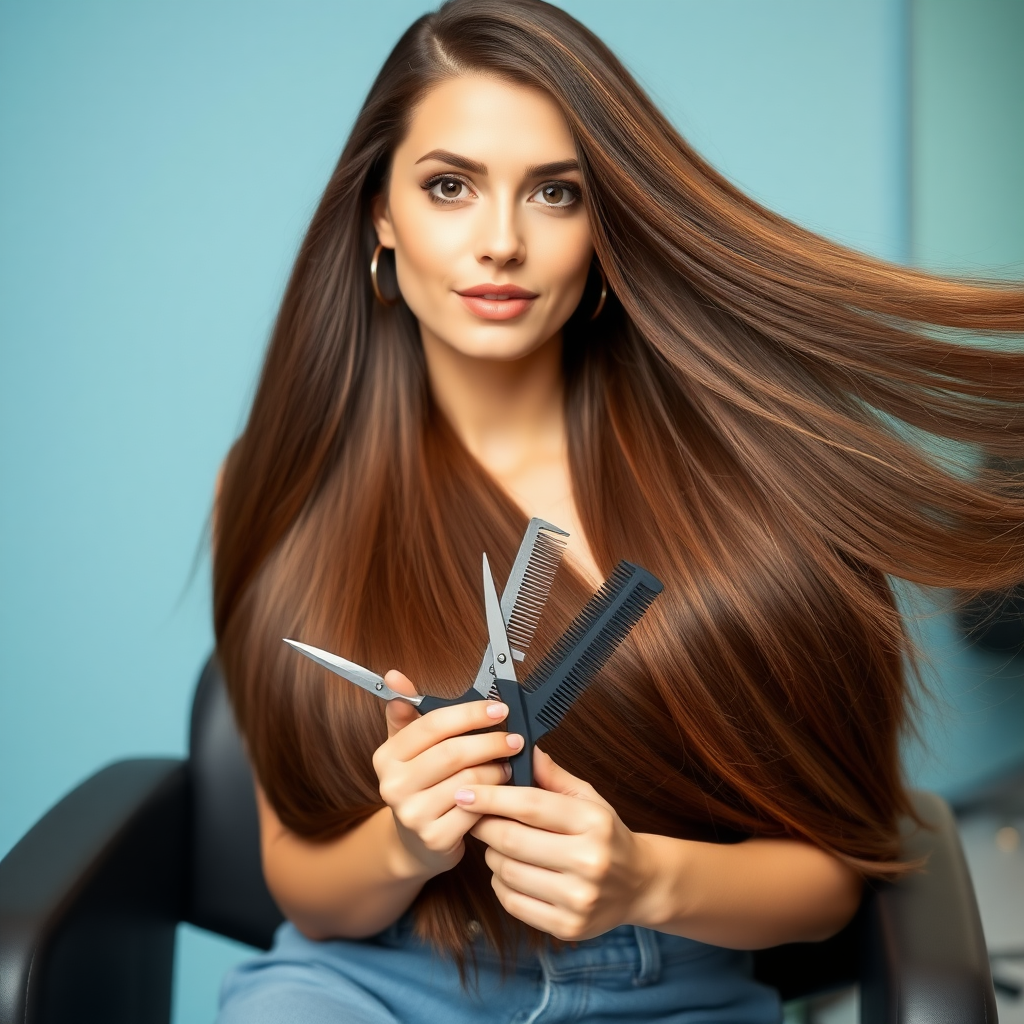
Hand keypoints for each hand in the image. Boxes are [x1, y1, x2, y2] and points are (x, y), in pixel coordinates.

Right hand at [371, 671, 524, 878]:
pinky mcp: (434, 838)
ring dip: (497, 770)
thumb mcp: (410, 749)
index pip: (431, 725)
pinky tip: (502, 791)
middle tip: (515, 738)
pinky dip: (495, 797)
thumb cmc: (421, 785)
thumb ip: (409, 713)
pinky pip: (475, 809)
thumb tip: (395, 675)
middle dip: (490, 742)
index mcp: (387, 756)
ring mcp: (412, 814)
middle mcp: (393, 785)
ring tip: (508, 765)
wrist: (415, 843)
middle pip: (452, 753)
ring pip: (469, 781)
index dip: (469, 714)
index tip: (499, 709)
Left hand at [458, 748, 657, 939]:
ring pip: (507, 872)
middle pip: (512, 840)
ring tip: (498, 844)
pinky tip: (509, 871)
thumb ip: (553, 776)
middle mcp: (589, 861)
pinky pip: (512, 903)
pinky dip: (501, 884)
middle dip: (484, 826)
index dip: (491, 797)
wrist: (640, 884)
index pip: (530, 805)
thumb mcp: (588, 798)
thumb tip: (521, 749)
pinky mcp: (567, 926)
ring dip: (492, 855)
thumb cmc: (606, 834)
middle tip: (474, 818)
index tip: (464, 791)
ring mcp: (579, 898)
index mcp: (594, 821)